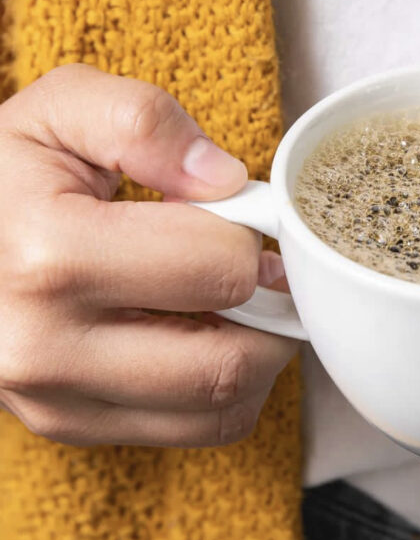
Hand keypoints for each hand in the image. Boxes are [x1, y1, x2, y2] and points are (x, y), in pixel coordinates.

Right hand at [0, 64, 297, 446]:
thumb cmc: (8, 173)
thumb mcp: (60, 110)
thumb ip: (144, 122)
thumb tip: (223, 179)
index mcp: (49, 257)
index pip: (217, 269)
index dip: (254, 238)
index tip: (249, 221)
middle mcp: (45, 347)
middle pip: (228, 363)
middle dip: (272, 311)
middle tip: (267, 270)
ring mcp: (54, 399)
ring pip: (221, 409)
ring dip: (259, 356)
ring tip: (240, 302)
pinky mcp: (67, 424)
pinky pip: (195, 430)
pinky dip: (228, 390)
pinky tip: (208, 336)